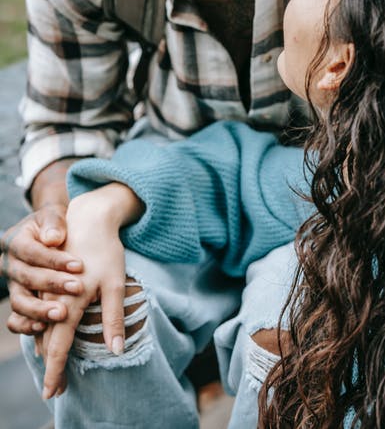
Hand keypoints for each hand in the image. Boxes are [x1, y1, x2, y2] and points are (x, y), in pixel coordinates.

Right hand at [1, 204, 83, 332]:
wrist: (49, 233)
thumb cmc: (55, 224)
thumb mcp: (54, 215)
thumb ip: (54, 222)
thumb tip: (53, 238)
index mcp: (15, 241)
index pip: (33, 252)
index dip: (55, 260)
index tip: (79, 265)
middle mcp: (9, 264)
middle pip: (26, 278)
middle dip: (52, 285)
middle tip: (77, 288)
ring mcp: (12, 285)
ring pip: (19, 302)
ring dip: (40, 310)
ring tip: (62, 314)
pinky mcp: (19, 300)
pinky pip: (15, 319)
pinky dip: (27, 326)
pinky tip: (45, 329)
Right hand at [40, 183, 141, 398]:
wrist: (88, 217)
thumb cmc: (106, 250)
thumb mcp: (115, 284)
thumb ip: (114, 319)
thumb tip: (118, 351)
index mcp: (67, 302)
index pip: (58, 346)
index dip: (55, 371)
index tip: (52, 393)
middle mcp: (50, 299)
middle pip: (46, 341)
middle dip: (51, 366)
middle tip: (56, 390)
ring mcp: (45, 290)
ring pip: (40, 328)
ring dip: (46, 349)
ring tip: (56, 371)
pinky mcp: (46, 282)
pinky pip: (40, 312)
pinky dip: (43, 330)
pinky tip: (50, 339)